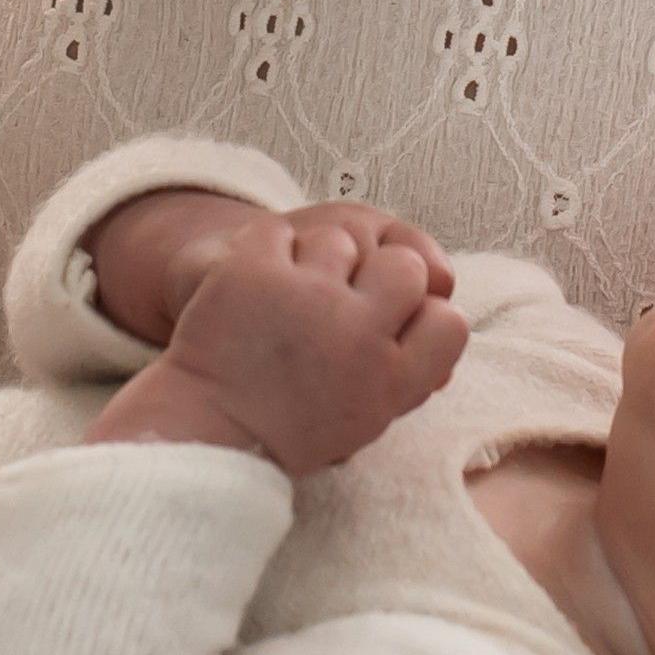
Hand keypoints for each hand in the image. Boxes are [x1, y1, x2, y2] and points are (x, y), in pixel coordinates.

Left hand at [91, 210, 467, 475]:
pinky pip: (283, 233)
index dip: (428, 317)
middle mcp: (355, 336)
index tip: (396, 326)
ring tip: (294, 300)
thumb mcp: (364, 416)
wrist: (206, 422)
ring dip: (322, 259)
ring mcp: (302, 297)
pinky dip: (271, 251)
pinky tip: (259, 285)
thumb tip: (443, 321)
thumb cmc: (297, 417)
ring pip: (344, 239)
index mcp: (388, 383)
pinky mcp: (250, 271)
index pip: (449, 322)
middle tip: (347, 300)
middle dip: (383, 275)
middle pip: (407, 269)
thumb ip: (409, 371)